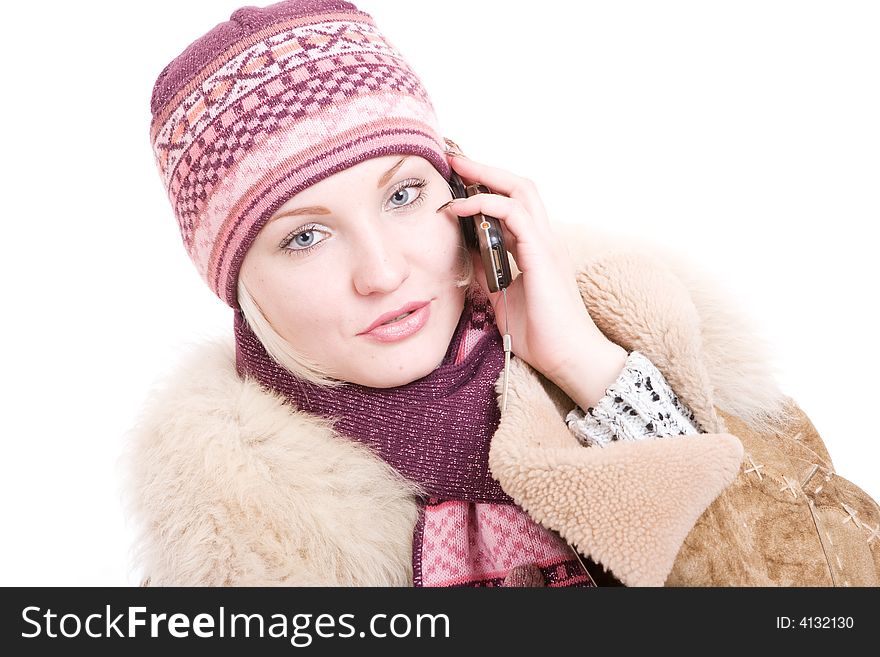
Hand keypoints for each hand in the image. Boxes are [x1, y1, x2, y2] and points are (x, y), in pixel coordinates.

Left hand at [437, 152, 612, 386]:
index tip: (457, 177)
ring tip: (456, 169)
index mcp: (537, 248)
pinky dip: (487, 204)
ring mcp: (546, 244)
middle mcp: (545, 239)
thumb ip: (486, 271)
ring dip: (486, 176)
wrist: (568, 358)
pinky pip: (514, 215)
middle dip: (485, 169)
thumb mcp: (501, 296)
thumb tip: (464, 252)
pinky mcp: (542, 255)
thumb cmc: (541, 334)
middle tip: (454, 158)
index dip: (488, 186)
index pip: (514, 203)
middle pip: (520, 186)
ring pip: (521, 191)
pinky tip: (462, 207)